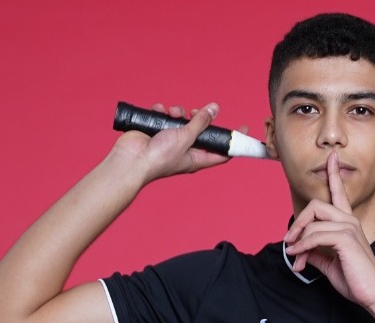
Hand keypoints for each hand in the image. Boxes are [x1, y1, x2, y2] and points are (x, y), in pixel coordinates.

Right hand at [109, 102, 233, 185]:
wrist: (131, 160)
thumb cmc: (159, 157)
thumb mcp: (186, 137)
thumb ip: (201, 123)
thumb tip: (214, 109)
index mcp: (196, 158)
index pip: (222, 152)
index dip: (233, 141)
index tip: (243, 128)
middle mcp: (185, 150)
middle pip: (200, 131)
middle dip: (199, 118)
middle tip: (196, 112)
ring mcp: (169, 141)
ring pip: (181, 121)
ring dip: (178, 113)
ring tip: (172, 113)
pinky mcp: (156, 132)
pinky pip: (164, 117)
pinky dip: (161, 112)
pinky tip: (158, 111)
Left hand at [283, 152, 374, 308]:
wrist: (374, 295)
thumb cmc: (356, 280)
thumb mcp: (330, 264)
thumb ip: (316, 253)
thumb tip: (300, 250)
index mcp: (348, 223)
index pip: (339, 192)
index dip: (334, 173)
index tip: (332, 157)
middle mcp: (349, 221)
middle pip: (316, 205)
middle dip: (298, 222)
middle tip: (289, 242)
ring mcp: (349, 228)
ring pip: (313, 223)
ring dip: (298, 242)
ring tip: (294, 257)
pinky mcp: (346, 239)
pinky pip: (315, 236)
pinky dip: (302, 247)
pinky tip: (299, 258)